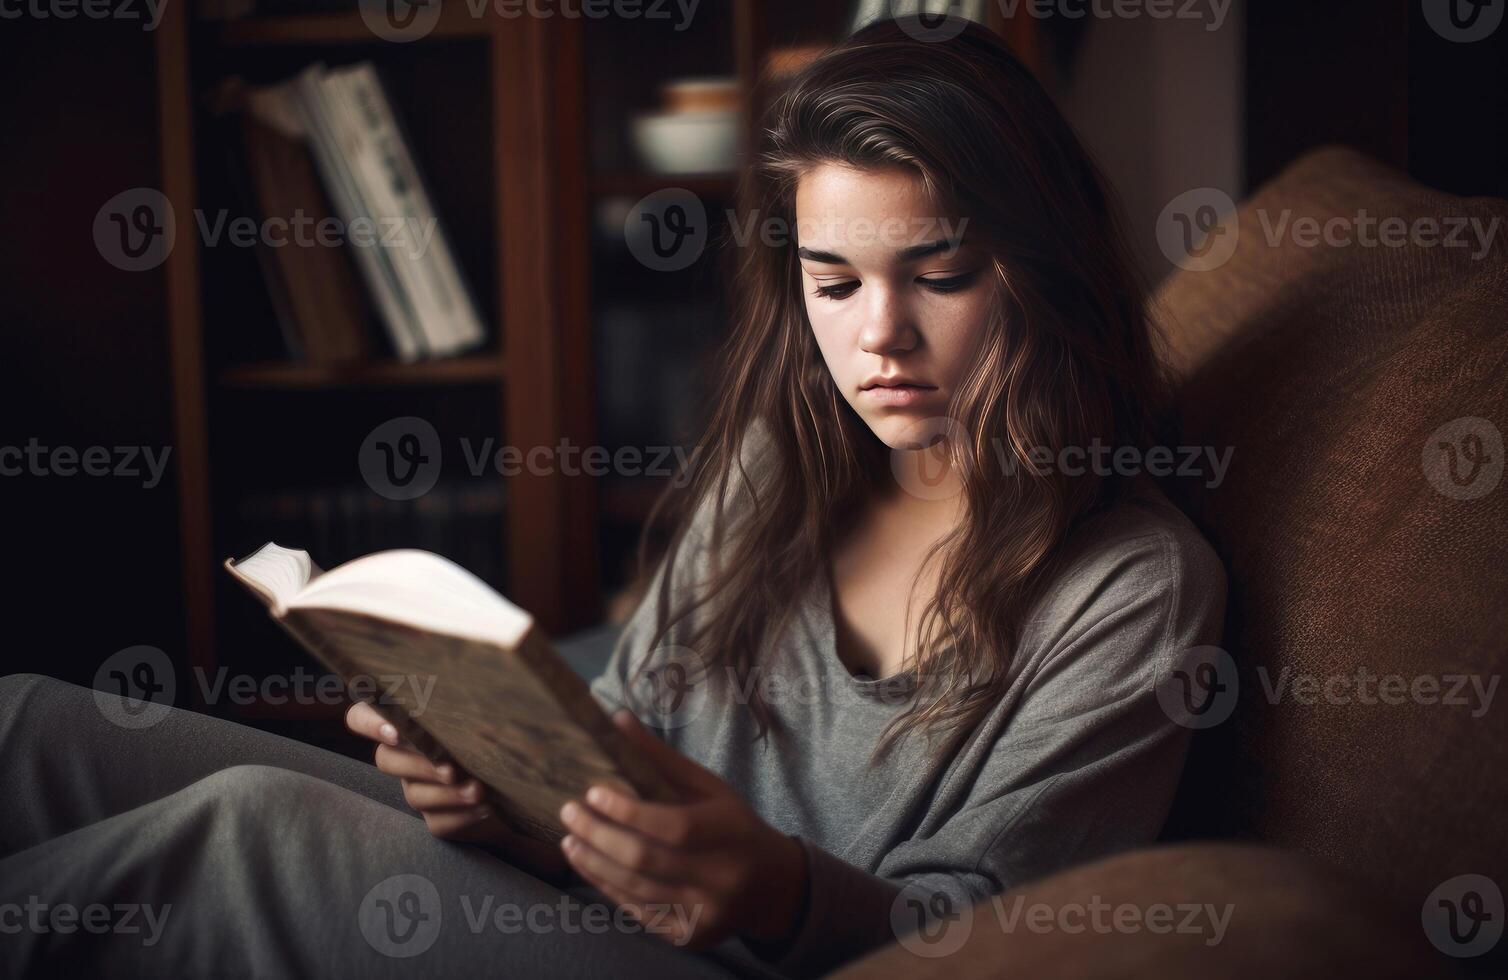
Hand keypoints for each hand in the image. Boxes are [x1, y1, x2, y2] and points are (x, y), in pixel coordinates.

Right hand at [344, 701, 570, 881]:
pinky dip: (462, 816)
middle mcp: (405, 756)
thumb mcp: (487, 709)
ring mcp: (418, 788)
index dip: (369, 723)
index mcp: (410, 722)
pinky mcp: (437, 818)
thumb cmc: (500, 730)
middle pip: (386, 760)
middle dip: (420, 765)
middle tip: (452, 768)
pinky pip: (438, 822)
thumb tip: (480, 683)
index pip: (362, 717)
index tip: (395, 732)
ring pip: (414, 795)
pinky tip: (486, 807)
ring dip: (447, 794)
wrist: (523, 778)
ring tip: (479, 790)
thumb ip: (471, 699)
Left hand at [558, 710, 808, 949]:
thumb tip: (617, 719)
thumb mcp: (709, 786)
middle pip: (646, 861)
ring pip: (636, 890)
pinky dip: (609, 889)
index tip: (592, 791)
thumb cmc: (733, 825)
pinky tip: (590, 866)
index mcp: (730, 833)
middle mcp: (721, 877)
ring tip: (569, 840)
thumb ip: (662, 758)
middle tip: (569, 812)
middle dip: (599, 835)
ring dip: (595, 864)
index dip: (628, 811)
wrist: (771, 887)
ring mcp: (705, 912)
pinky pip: (640, 913)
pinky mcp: (690, 936)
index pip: (672, 826)